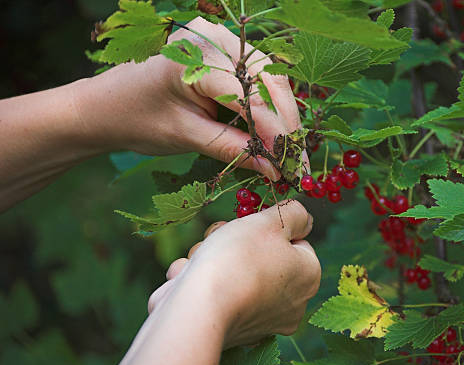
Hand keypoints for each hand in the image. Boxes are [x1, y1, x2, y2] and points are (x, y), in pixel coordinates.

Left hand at [75, 17, 300, 179]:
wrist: (108, 105)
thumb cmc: (137, 119)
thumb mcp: (184, 137)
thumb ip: (232, 149)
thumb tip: (274, 170)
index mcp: (196, 54)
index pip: (250, 96)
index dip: (276, 134)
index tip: (292, 168)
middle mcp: (214, 37)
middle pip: (270, 82)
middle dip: (287, 126)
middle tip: (298, 166)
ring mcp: (222, 41)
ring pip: (272, 80)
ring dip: (284, 118)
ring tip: (291, 155)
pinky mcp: (227, 53)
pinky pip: (261, 80)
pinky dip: (271, 110)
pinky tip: (277, 136)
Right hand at [95, 200, 319, 364]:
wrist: (197, 309)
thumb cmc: (238, 258)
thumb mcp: (270, 222)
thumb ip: (294, 214)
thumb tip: (305, 219)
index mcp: (308, 277)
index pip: (294, 241)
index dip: (268, 229)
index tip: (249, 227)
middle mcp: (291, 305)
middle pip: (263, 257)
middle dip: (236, 243)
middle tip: (222, 238)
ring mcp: (261, 323)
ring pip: (234, 274)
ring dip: (211, 260)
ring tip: (201, 262)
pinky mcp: (230, 334)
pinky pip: (216, 297)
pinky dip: (200, 284)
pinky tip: (189, 282)